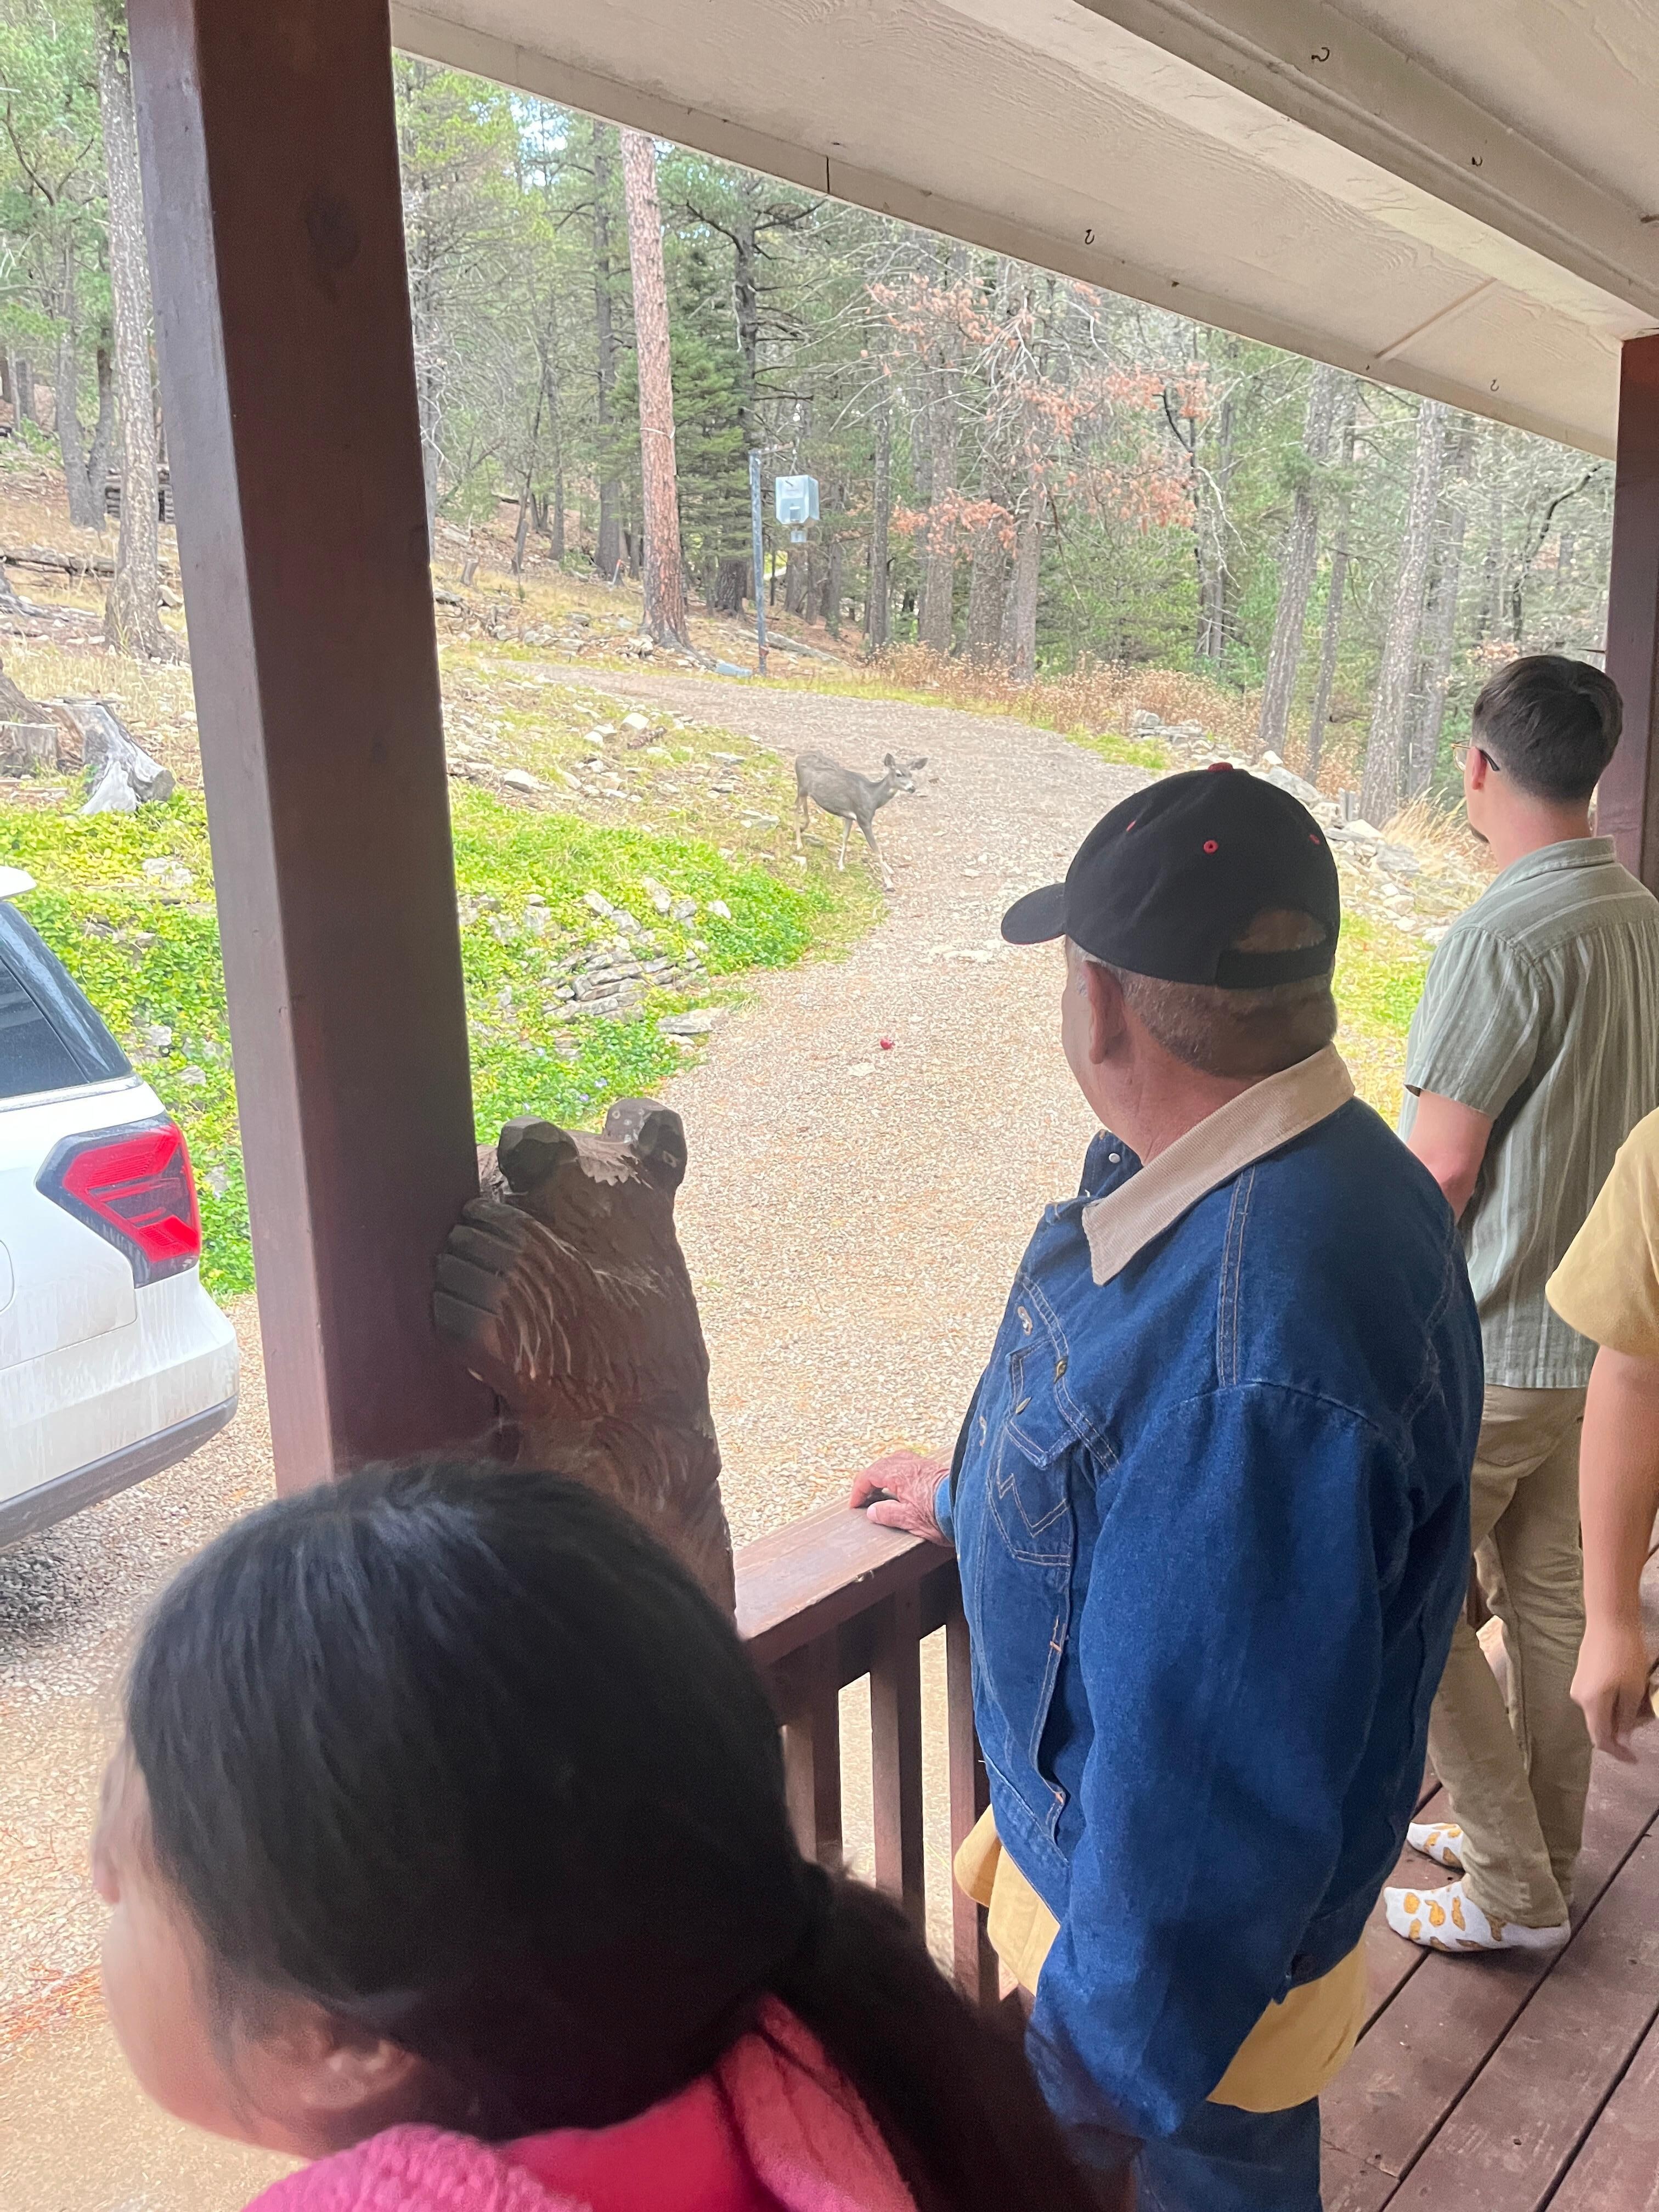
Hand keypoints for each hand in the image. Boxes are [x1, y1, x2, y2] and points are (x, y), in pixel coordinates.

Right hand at [849, 1451, 951, 1546]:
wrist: (971, 1507)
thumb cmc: (941, 1514)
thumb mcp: (908, 1520)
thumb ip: (887, 1514)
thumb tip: (872, 1511)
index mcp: (899, 1474)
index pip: (869, 1475)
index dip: (858, 1490)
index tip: (855, 1504)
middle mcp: (910, 1464)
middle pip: (881, 1465)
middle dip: (869, 1480)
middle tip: (865, 1496)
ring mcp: (923, 1464)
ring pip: (896, 1462)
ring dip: (885, 1474)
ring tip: (882, 1489)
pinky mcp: (935, 1469)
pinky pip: (909, 1465)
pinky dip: (899, 1474)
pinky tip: (904, 1486)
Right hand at [1571, 1620, 1654, 1761]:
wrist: (1609, 1620)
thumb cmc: (1625, 1655)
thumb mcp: (1633, 1691)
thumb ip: (1626, 1718)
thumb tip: (1622, 1739)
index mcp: (1591, 1704)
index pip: (1601, 1740)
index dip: (1618, 1753)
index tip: (1634, 1759)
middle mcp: (1579, 1698)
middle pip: (1602, 1725)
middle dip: (1625, 1727)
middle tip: (1648, 1715)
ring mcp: (1579, 1685)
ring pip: (1602, 1710)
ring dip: (1622, 1712)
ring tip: (1644, 1697)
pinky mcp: (1583, 1675)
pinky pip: (1599, 1698)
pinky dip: (1616, 1700)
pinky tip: (1631, 1687)